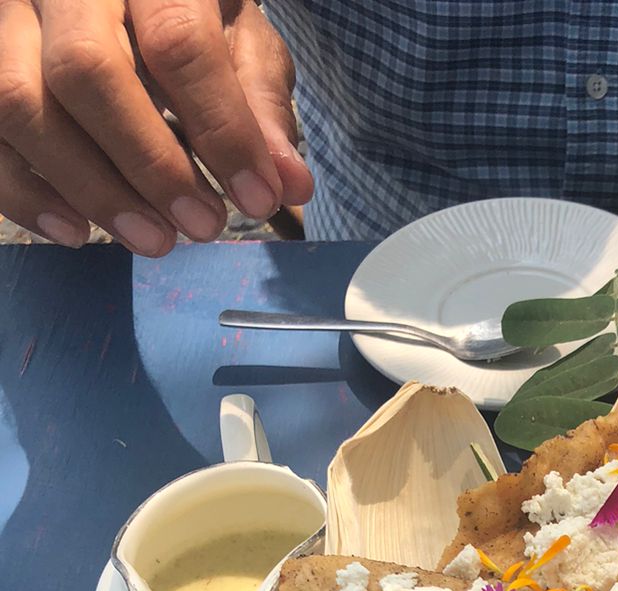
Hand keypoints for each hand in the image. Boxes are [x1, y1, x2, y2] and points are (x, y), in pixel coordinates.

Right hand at [0, 0, 312, 254]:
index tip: (257, 197)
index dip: (222, 129)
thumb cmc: (182, 14)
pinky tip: (78, 232)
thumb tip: (289, 182)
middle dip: (151, 166)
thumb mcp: (235, 36)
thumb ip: (259, 103)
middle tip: (203, 227)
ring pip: (21, 102)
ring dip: (92, 189)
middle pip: (86, 71)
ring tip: (155, 240)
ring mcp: (6, 17)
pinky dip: (26, 195)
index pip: (179, 42)